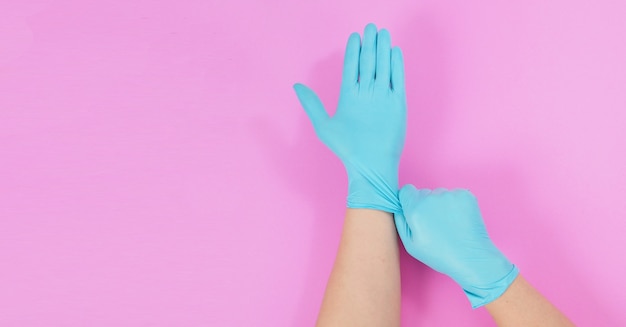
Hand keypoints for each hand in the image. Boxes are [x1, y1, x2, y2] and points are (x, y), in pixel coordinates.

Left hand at [293, 23, 406, 212]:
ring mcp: (383, 97)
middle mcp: (367, 94)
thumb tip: (295, 86)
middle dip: (369, 45)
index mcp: (349, 96)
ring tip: (382, 33)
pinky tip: (395, 51)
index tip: (354, 36)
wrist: (370, 165)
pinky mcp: (398, 103)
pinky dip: (397, 65)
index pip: (351, 67)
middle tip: (370, 27)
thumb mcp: (323, 125)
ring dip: (383, 50)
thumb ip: (312, 104)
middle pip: (368, 63)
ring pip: (383, 67)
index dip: (353, 51)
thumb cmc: (346, 149)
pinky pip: (398, 79)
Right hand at [394, 184, 518, 307]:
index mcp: (415, 209)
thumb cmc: (440, 254)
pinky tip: (459, 220)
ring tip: (448, 224)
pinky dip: (456, 204)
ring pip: (439, 194)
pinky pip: (454, 195)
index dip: (409, 201)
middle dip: (425, 204)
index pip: (406, 190)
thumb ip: (400, 221)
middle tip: (434, 223)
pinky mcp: (465, 195)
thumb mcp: (410, 245)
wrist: (472, 257)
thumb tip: (397, 206)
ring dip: (441, 204)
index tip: (416, 212)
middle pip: (423, 192)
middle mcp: (432, 198)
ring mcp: (450, 195)